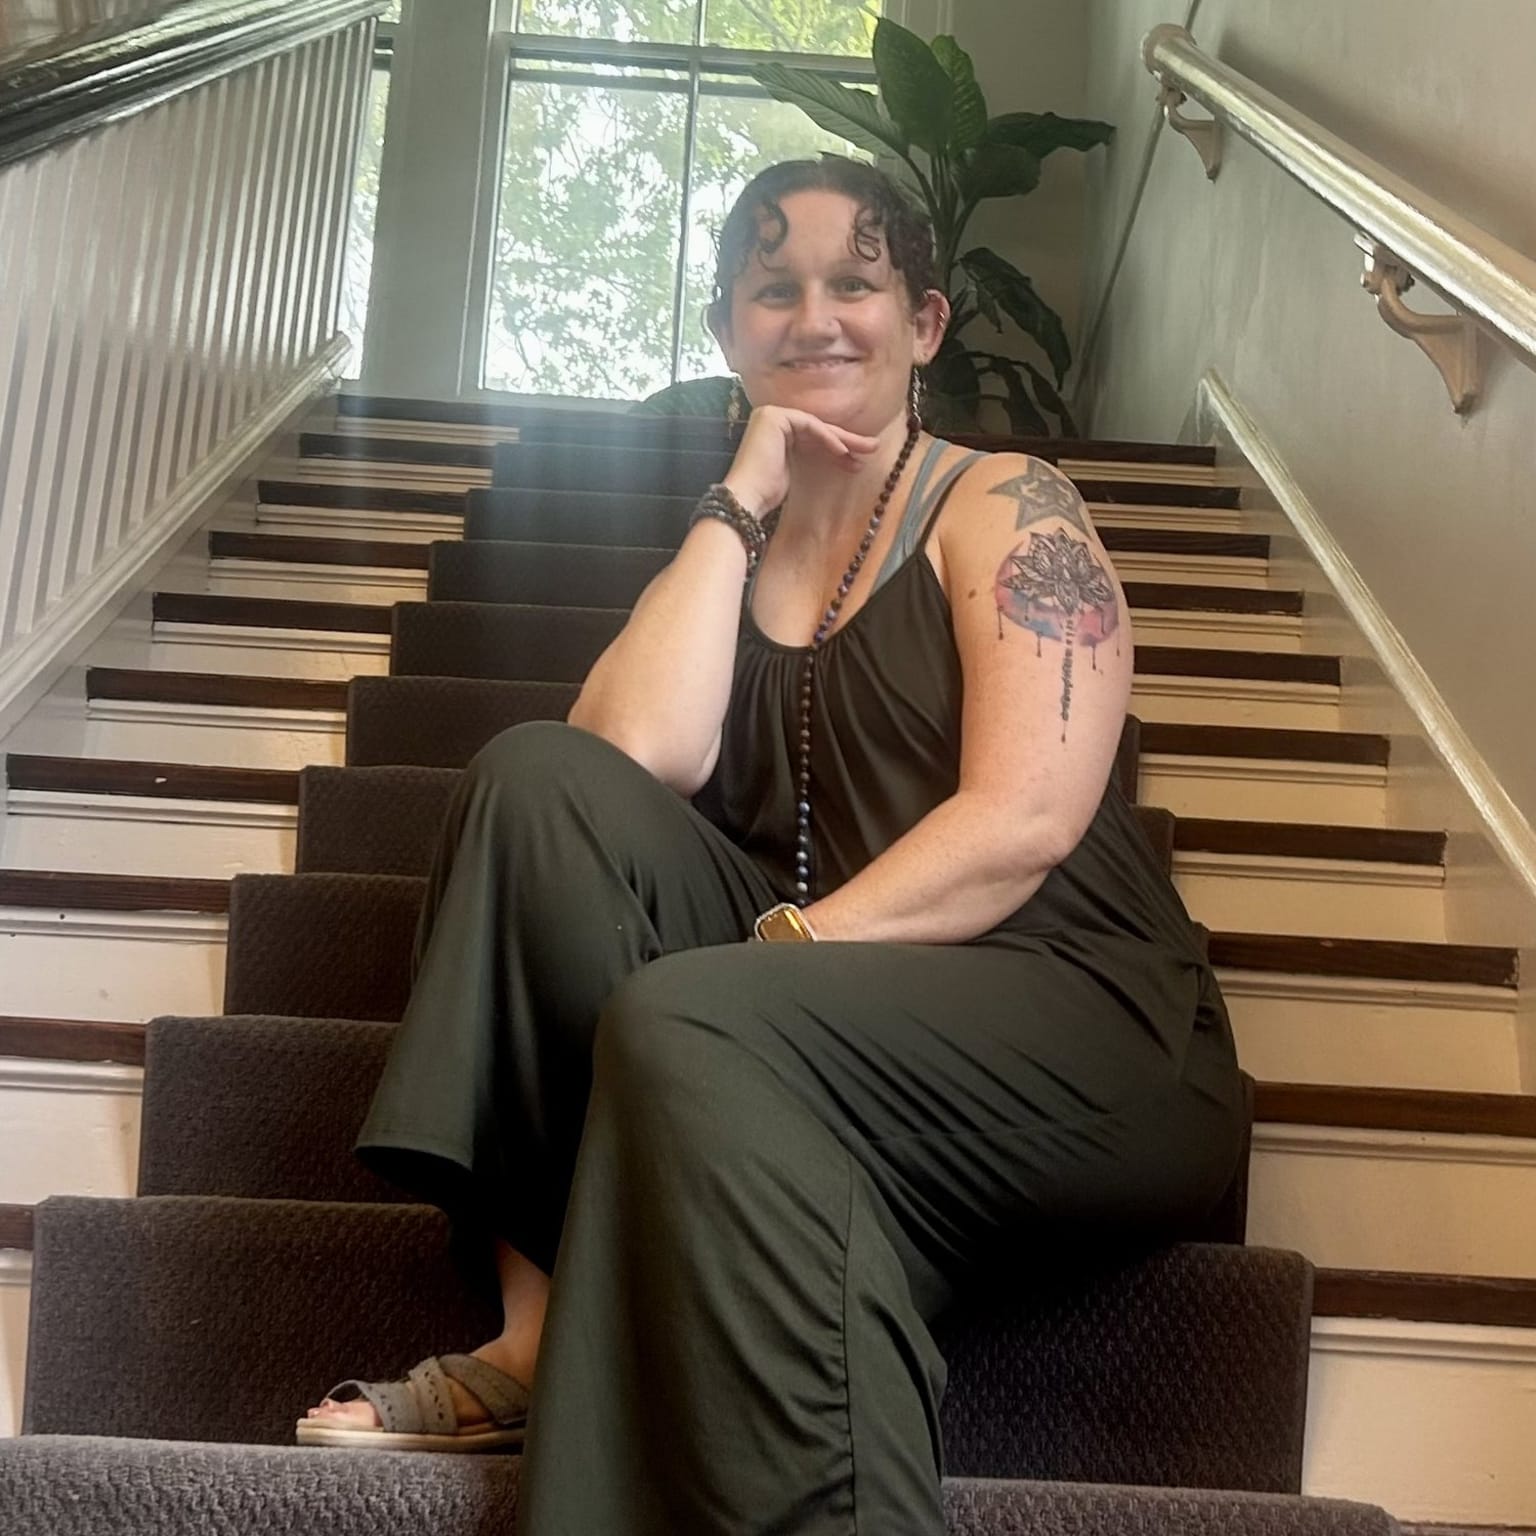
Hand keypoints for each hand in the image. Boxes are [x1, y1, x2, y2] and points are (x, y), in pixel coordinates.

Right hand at [720, 405, 879, 518]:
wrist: (746, 498)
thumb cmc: (766, 492)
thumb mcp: (795, 471)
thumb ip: (811, 457)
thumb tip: (842, 454)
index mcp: (774, 430)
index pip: (813, 436)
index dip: (838, 449)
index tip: (856, 462)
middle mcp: (771, 417)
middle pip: (818, 430)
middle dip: (847, 441)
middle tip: (871, 449)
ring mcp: (771, 415)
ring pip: (817, 426)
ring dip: (844, 439)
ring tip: (867, 450)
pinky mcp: (775, 417)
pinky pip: (810, 425)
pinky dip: (828, 438)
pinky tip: (843, 452)